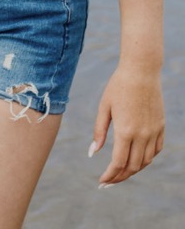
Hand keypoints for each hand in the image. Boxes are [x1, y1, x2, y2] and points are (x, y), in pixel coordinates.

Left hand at [90, 65, 164, 184]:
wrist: (141, 70)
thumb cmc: (118, 86)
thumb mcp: (104, 107)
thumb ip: (99, 131)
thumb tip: (92, 153)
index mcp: (125, 130)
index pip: (118, 163)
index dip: (110, 175)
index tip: (101, 181)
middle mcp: (142, 135)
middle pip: (133, 167)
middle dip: (120, 177)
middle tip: (109, 182)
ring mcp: (154, 132)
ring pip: (146, 161)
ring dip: (133, 170)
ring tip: (121, 172)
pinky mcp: (161, 127)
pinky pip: (156, 150)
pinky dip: (147, 158)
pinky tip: (137, 158)